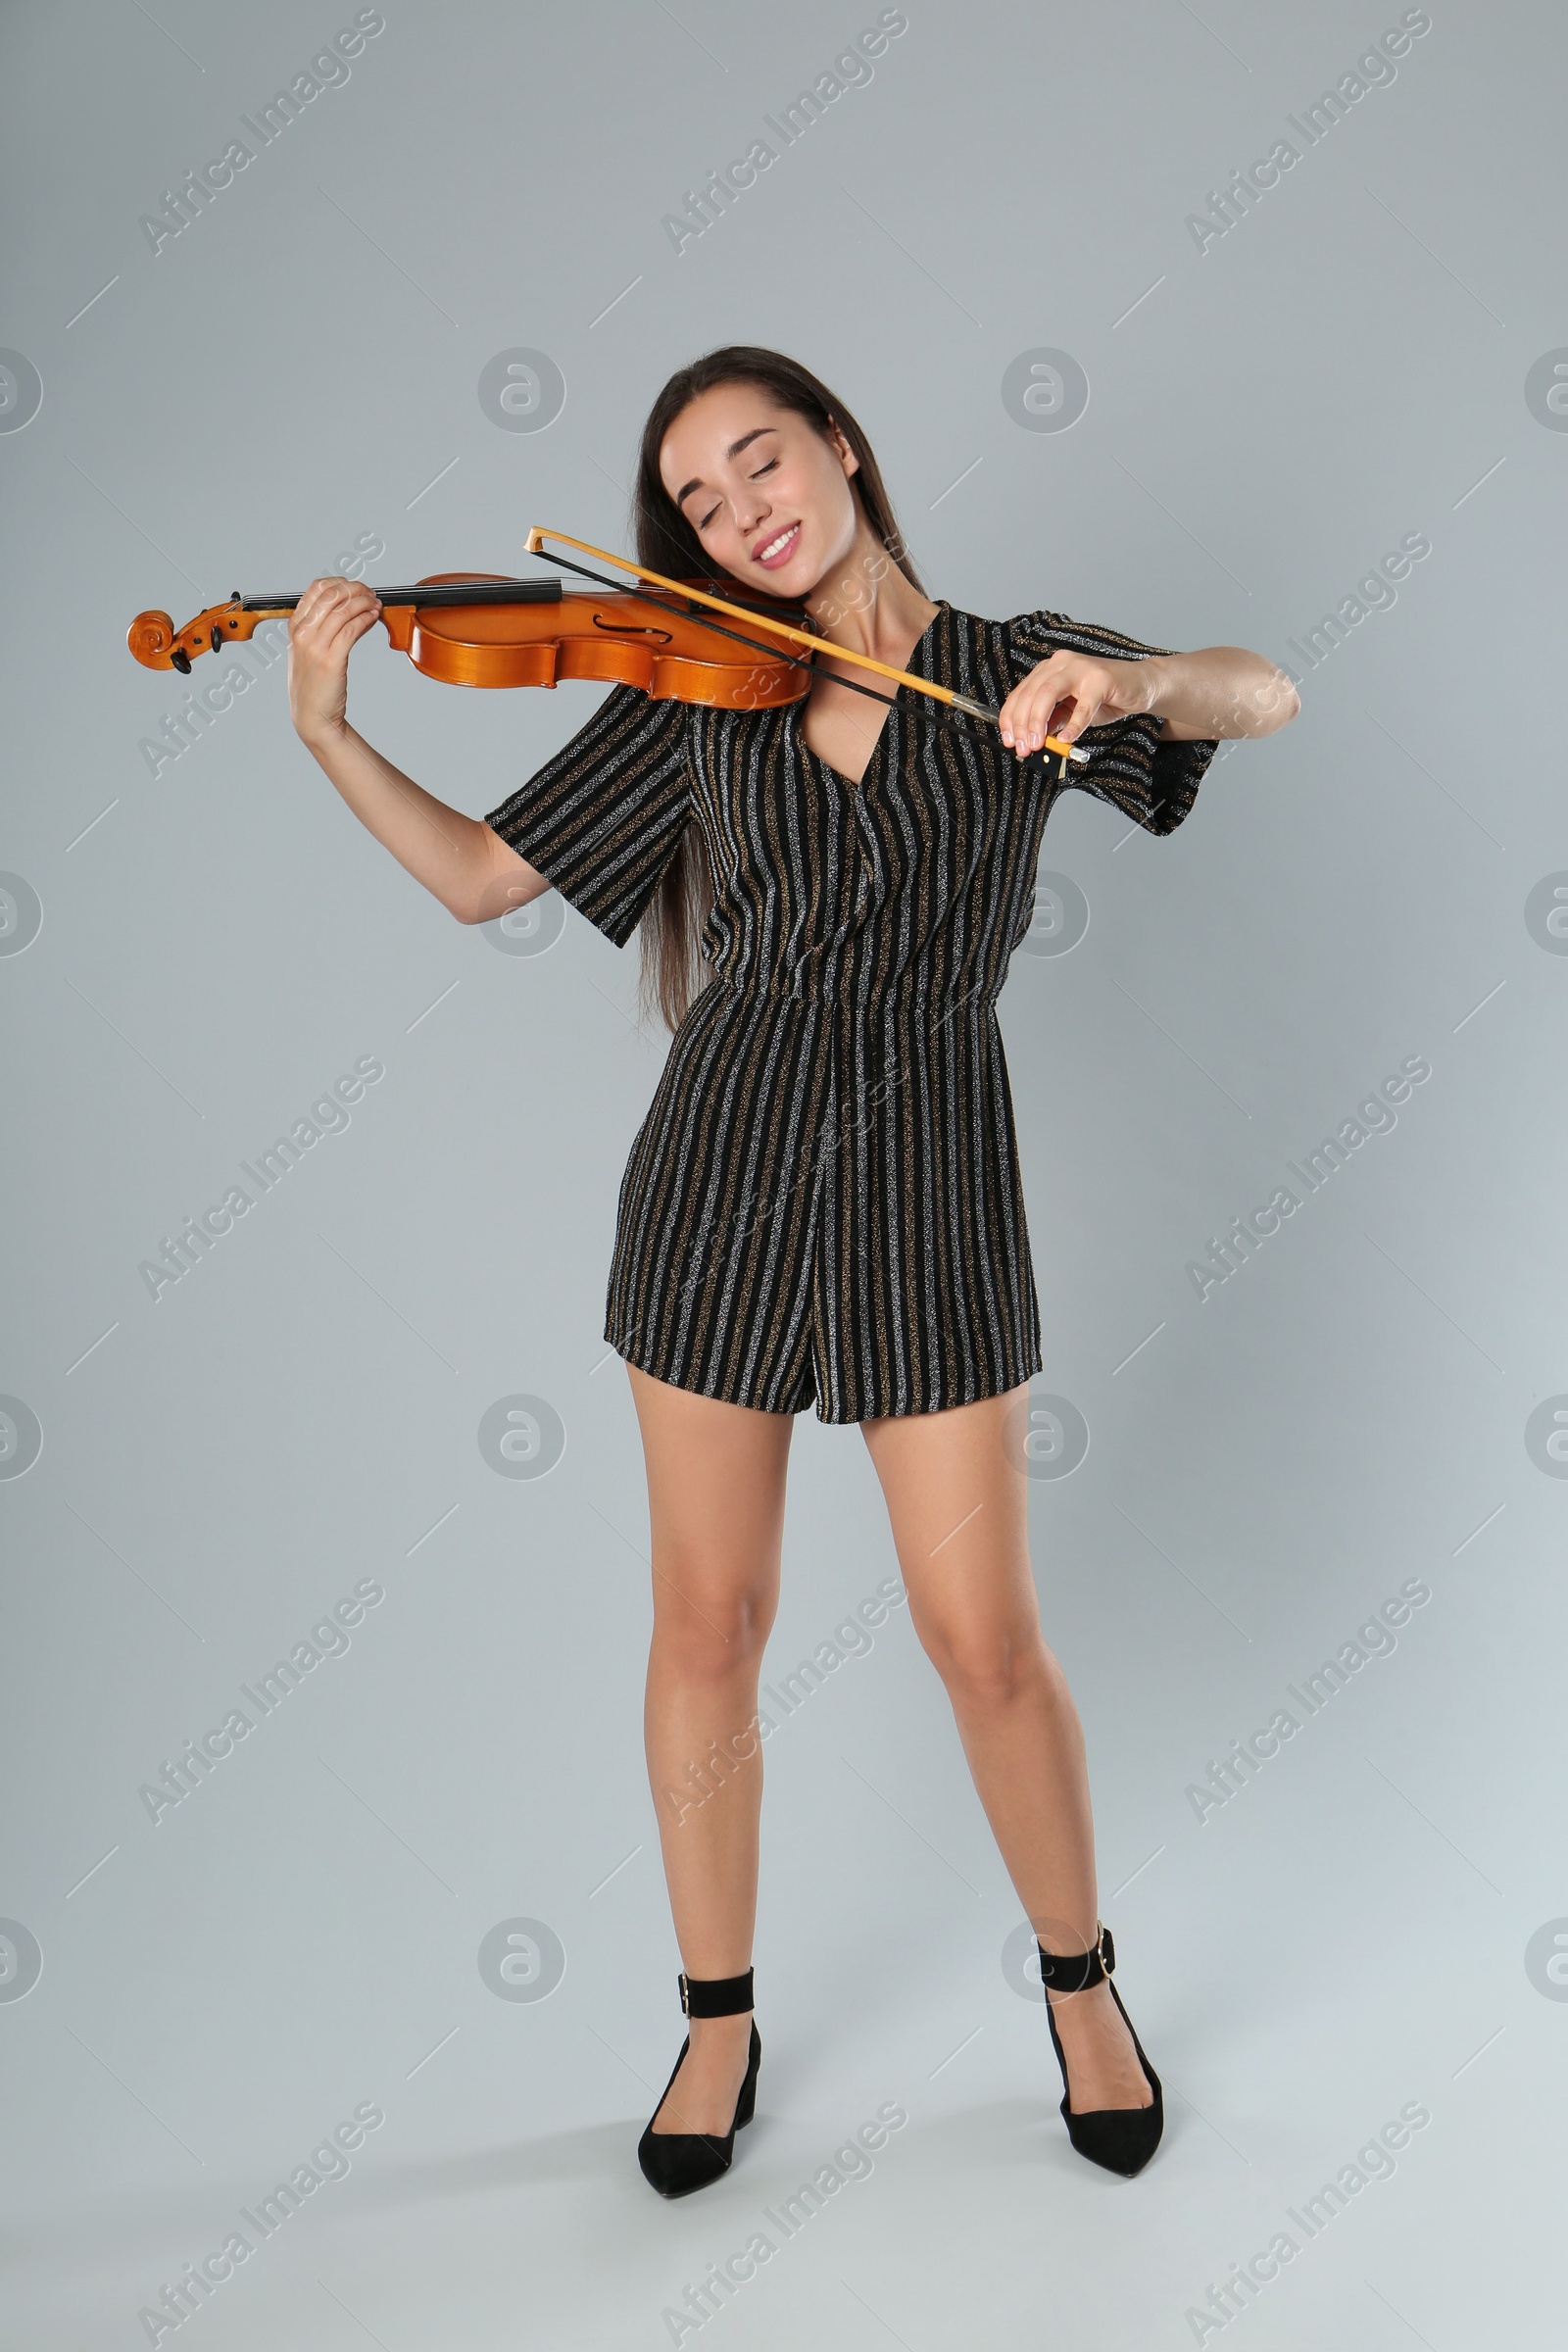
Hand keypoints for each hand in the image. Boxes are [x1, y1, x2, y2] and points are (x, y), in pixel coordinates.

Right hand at [288, 576, 383, 743]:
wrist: (313, 716)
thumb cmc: (314, 684)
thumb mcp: (309, 650)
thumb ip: (322, 627)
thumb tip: (349, 607)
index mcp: (295, 627)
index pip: (317, 588)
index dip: (341, 582)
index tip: (356, 587)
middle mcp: (303, 633)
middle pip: (332, 594)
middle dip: (356, 589)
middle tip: (371, 593)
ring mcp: (315, 646)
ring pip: (343, 610)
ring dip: (365, 602)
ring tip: (376, 604)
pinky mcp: (331, 660)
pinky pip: (351, 629)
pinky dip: (366, 618)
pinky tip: (374, 617)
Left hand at [997, 650, 1150, 756]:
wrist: (1140, 685)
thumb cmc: (1104, 697)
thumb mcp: (1071, 711)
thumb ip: (1052, 721)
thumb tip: (1032, 740)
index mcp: (1050, 670)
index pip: (1021, 693)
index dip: (1010, 719)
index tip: (1009, 741)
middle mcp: (1061, 663)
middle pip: (1031, 693)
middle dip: (1022, 725)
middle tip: (1023, 748)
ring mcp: (1081, 668)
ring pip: (1048, 694)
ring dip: (1038, 722)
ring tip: (1037, 744)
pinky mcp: (1101, 679)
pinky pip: (1083, 706)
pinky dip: (1073, 725)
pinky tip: (1066, 739)